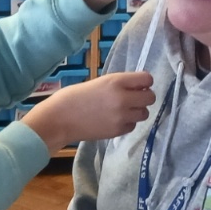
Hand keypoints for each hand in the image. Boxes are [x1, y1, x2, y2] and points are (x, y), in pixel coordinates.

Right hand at [20, 71, 153, 153]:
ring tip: (122, 111)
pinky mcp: (118, 131)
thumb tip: (137, 88)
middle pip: (150, 97)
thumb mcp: (99, 82)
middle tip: (133, 99)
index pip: (147, 79)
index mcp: (116, 81)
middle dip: (144, 98)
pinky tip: (114, 120)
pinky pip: (132, 125)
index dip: (144, 82)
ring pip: (144, 113)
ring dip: (137, 111)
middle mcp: (123, 98)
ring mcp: (122, 116)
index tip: (139, 86)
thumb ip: (119, 84)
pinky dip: (127, 123)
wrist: (60, 118)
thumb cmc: (74, 97)